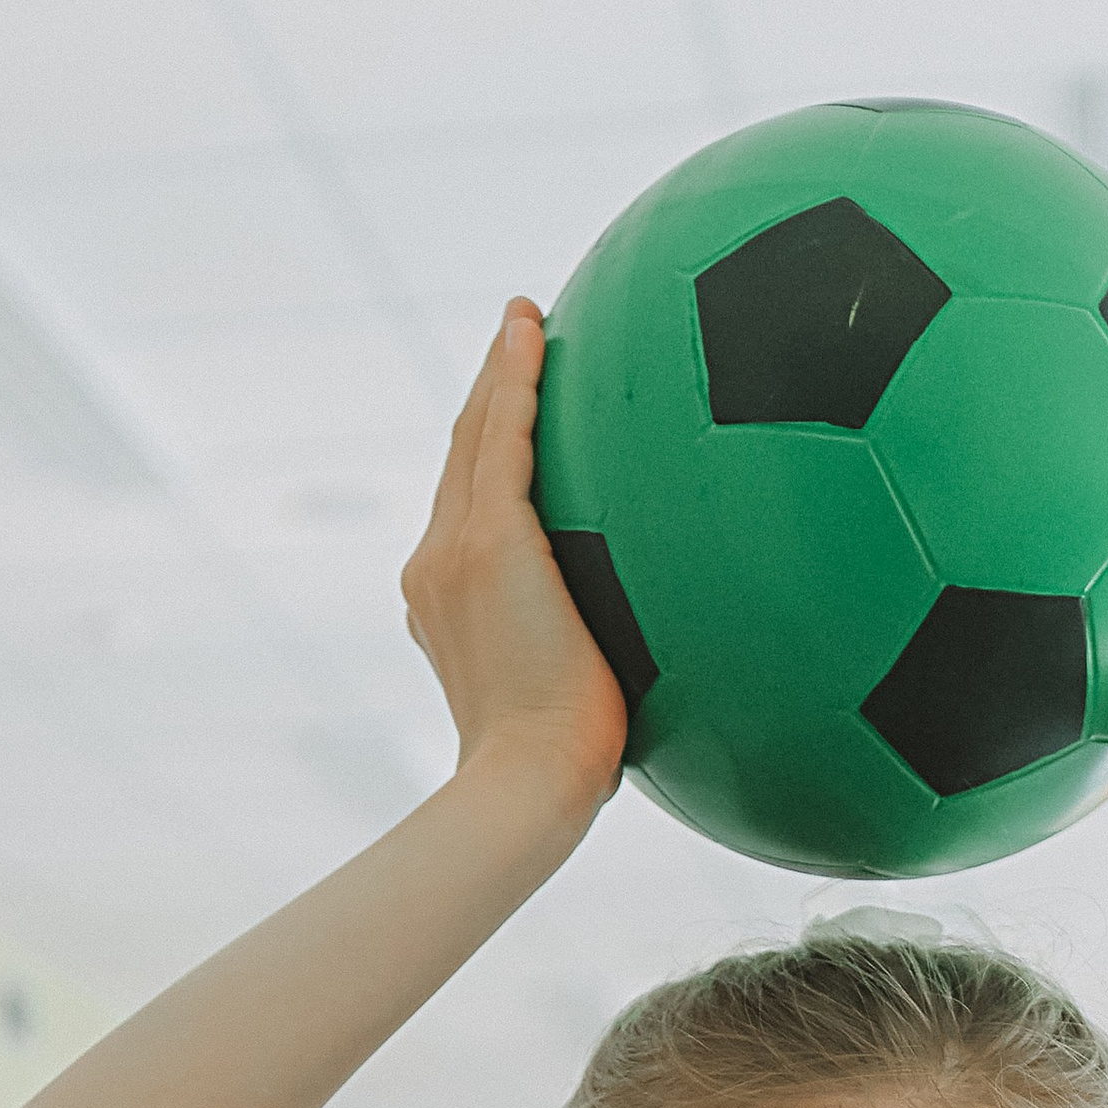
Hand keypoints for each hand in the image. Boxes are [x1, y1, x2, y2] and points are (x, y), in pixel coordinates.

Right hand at [401, 300, 629, 822]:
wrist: (528, 787)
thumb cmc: (563, 775)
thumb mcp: (578, 709)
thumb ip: (599, 666)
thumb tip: (672, 669)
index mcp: (449, 604)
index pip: (470, 510)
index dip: (490, 458)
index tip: (516, 419)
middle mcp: (436, 567)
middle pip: (462, 460)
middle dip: (489, 399)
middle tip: (518, 342)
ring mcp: (453, 551)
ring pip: (476, 437)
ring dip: (499, 372)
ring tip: (524, 320)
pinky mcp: (488, 541)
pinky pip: (503, 436)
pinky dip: (515, 378)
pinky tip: (534, 328)